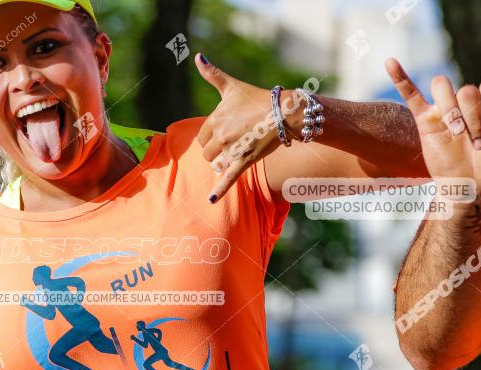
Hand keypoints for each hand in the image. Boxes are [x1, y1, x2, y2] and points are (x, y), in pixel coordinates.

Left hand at [195, 54, 281, 201]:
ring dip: (222, 161)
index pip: (202, 137)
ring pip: (216, 163)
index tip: (225, 131)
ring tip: (236, 152)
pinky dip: (218, 190)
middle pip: (207, 153)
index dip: (212, 137)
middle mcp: (220, 136)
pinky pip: (228, 178)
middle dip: (216, 150)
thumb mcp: (231, 87)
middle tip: (232, 142)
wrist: (284, 113)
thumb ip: (212, 75)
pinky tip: (210, 200)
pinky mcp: (244, 161)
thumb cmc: (257, 98)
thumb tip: (197, 57)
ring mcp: (232, 150)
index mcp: (215, 120)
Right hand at [386, 58, 480, 197]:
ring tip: (455, 133)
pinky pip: (410, 95)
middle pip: (466, 89)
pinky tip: (390, 62)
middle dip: (472, 118)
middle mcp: (469, 103)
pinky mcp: (425, 120)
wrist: (473, 190)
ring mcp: (445, 110)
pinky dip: (400, 77)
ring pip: (442, 87)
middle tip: (476, 144)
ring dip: (450, 109)